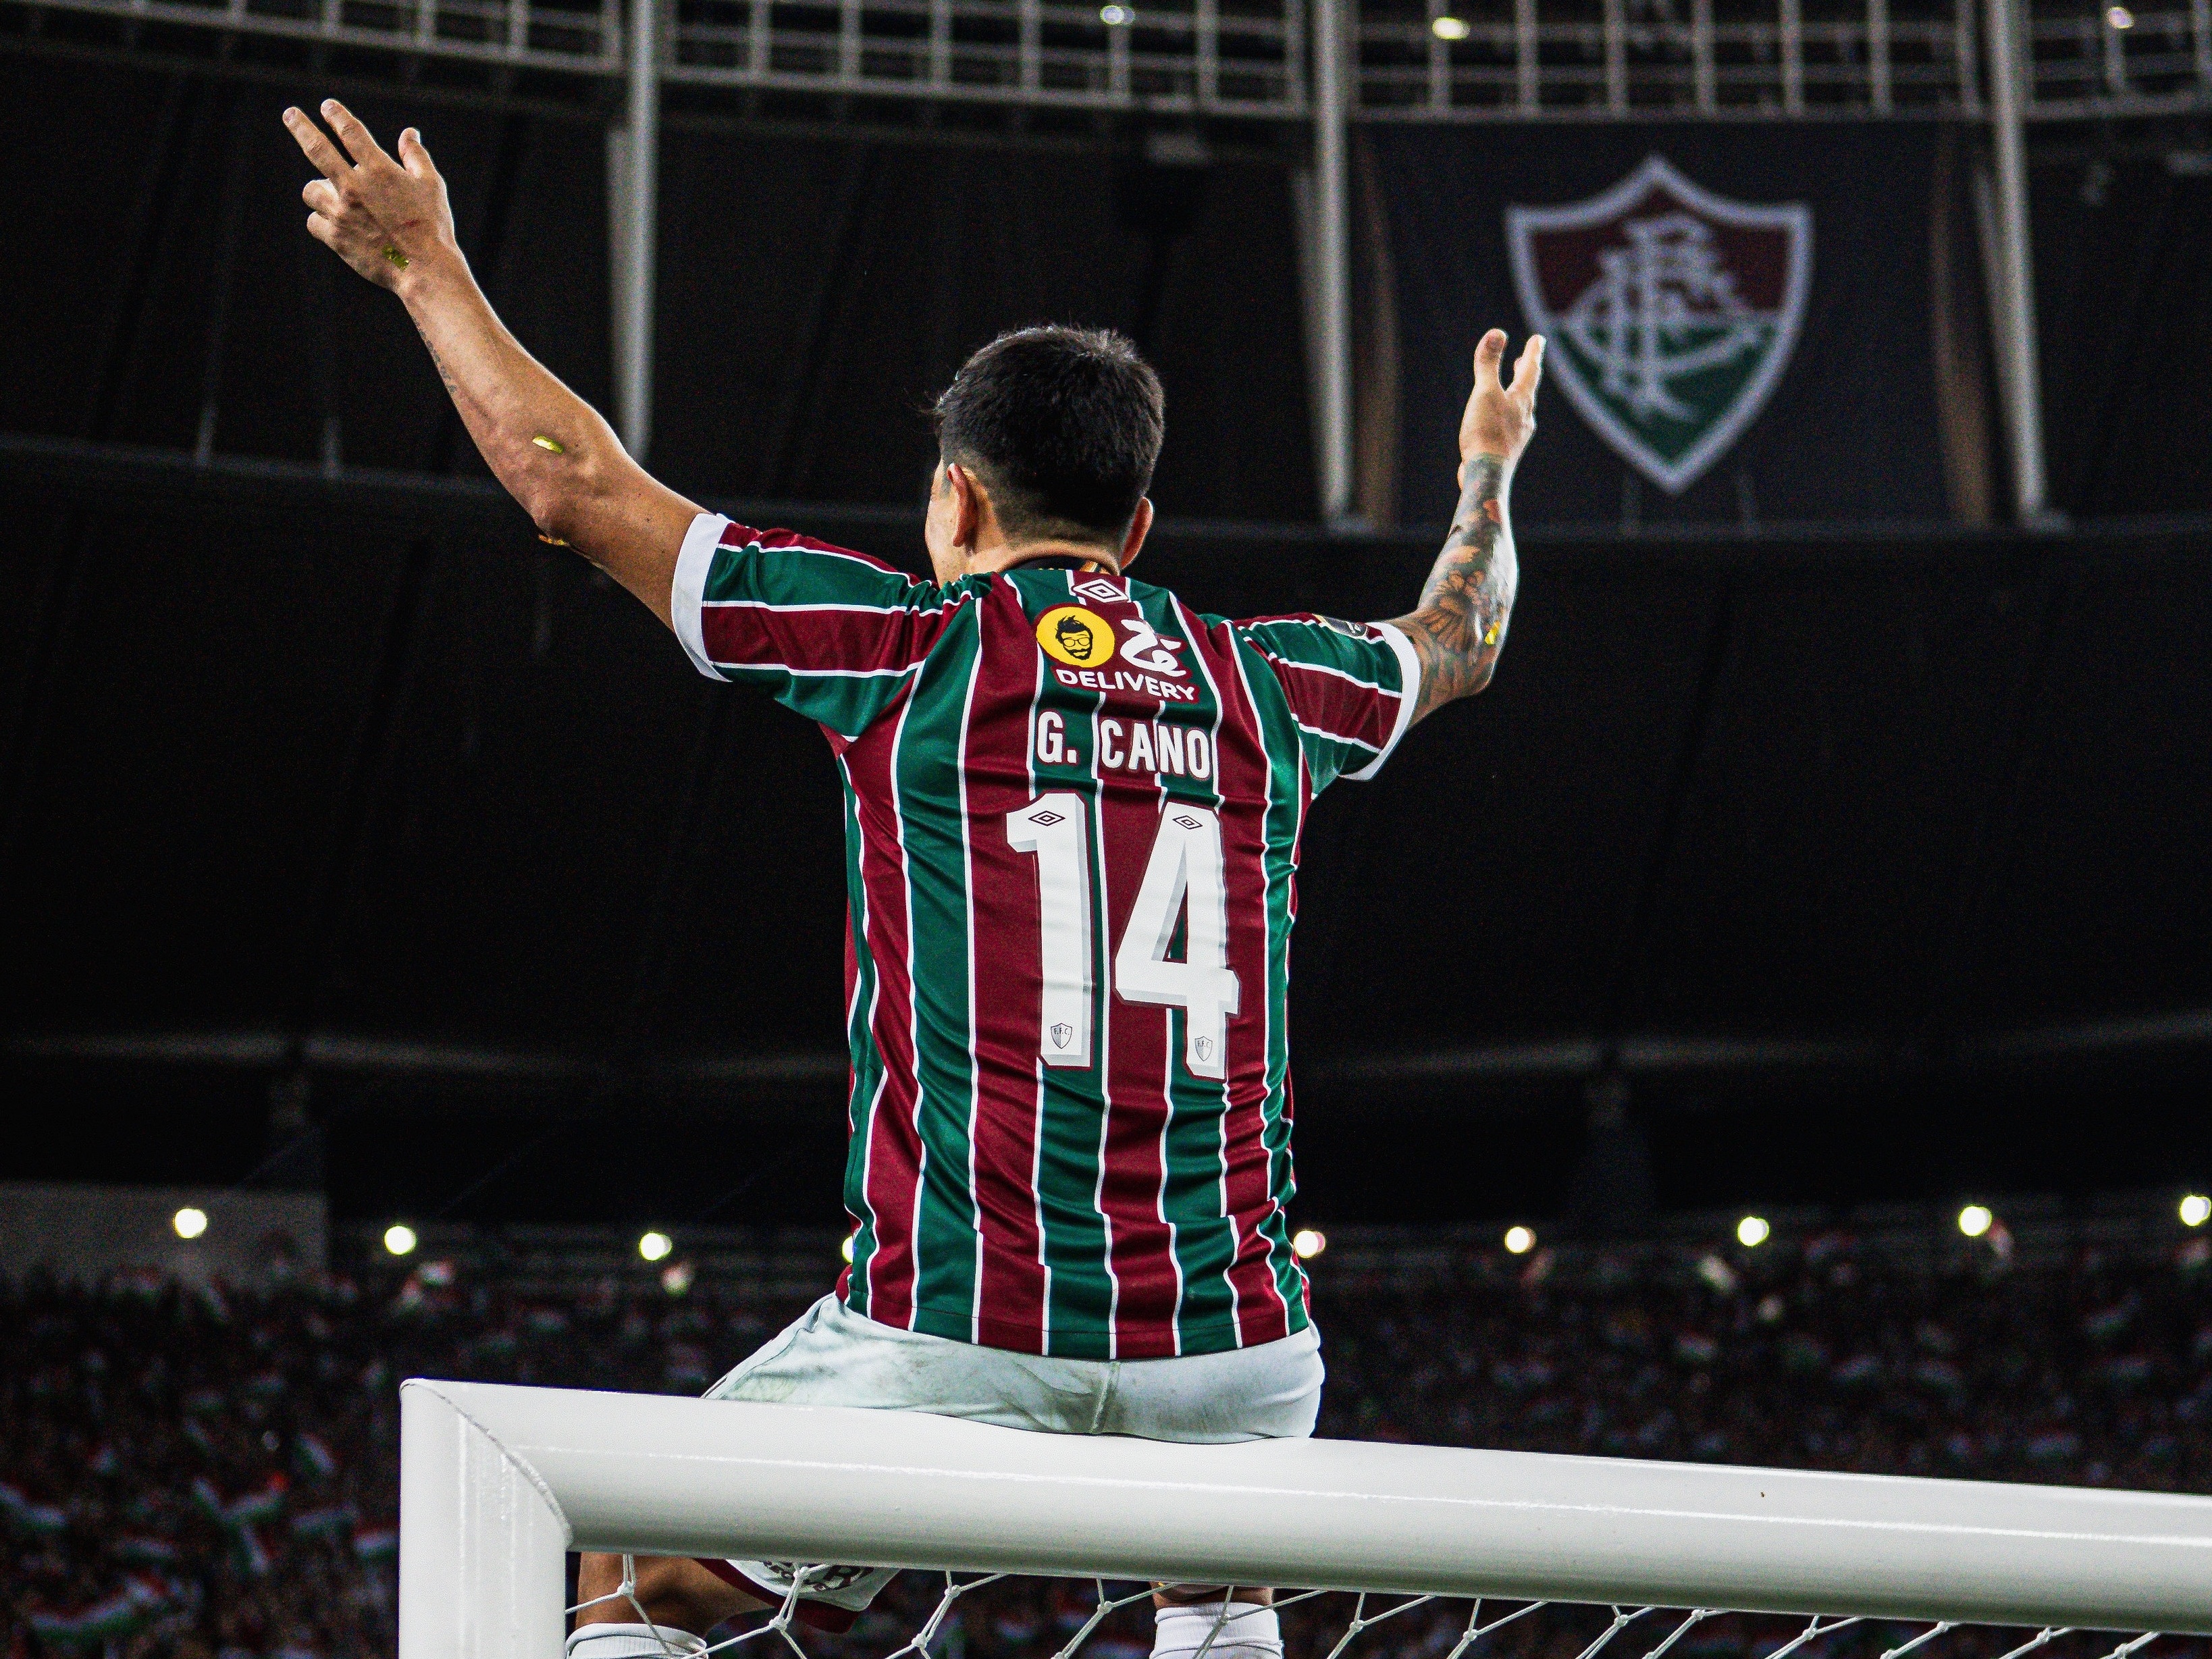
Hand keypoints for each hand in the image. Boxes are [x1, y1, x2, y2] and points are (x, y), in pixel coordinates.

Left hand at [284, 100, 457, 292]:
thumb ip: (416, 157)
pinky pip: (314, 222)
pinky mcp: (335, 237)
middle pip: (317, 149)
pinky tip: (335, 225)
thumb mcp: (431, 186)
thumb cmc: (432, 227)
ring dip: (319, 190)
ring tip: (330, 196)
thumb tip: (409, 133)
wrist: (424, 270)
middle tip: (290, 114)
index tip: (327, 107)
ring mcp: (342, 212)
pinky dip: (321, 221)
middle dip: (301, 127)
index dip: (337, 115)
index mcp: (380, 170)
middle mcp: (355, 187)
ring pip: (312, 191)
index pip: (350, 132)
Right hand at [1458, 328, 1543, 473]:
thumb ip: (1488, 364)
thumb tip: (1496, 333)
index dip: (1533, 352)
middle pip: (1528, 389)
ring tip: (1512, 389)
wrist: (1487, 474)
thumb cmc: (1487, 432)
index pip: (1530, 370)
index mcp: (1521, 399)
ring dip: (1517, 394)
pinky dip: (1507, 414)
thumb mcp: (1485, 392)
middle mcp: (1525, 416)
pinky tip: (1498, 421)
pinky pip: (1510, 424)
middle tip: (1526, 359)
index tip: (1538, 339)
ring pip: (1521, 407)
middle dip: (1526, 372)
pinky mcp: (1507, 449)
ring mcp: (1518, 434)